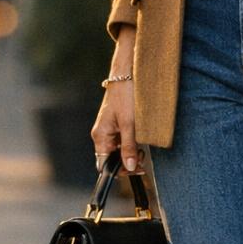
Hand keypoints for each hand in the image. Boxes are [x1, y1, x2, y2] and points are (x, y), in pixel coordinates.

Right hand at [91, 28, 143, 174]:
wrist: (128, 73)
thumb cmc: (126, 95)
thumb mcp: (130, 124)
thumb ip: (129, 147)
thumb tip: (128, 167)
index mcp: (100, 136)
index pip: (104, 164)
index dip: (119, 170)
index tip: (135, 169)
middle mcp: (103, 134)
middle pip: (112, 158)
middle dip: (127, 162)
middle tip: (142, 158)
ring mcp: (111, 129)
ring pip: (120, 150)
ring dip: (131, 153)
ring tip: (142, 149)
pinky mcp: (119, 123)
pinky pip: (124, 140)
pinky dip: (133, 144)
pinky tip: (141, 140)